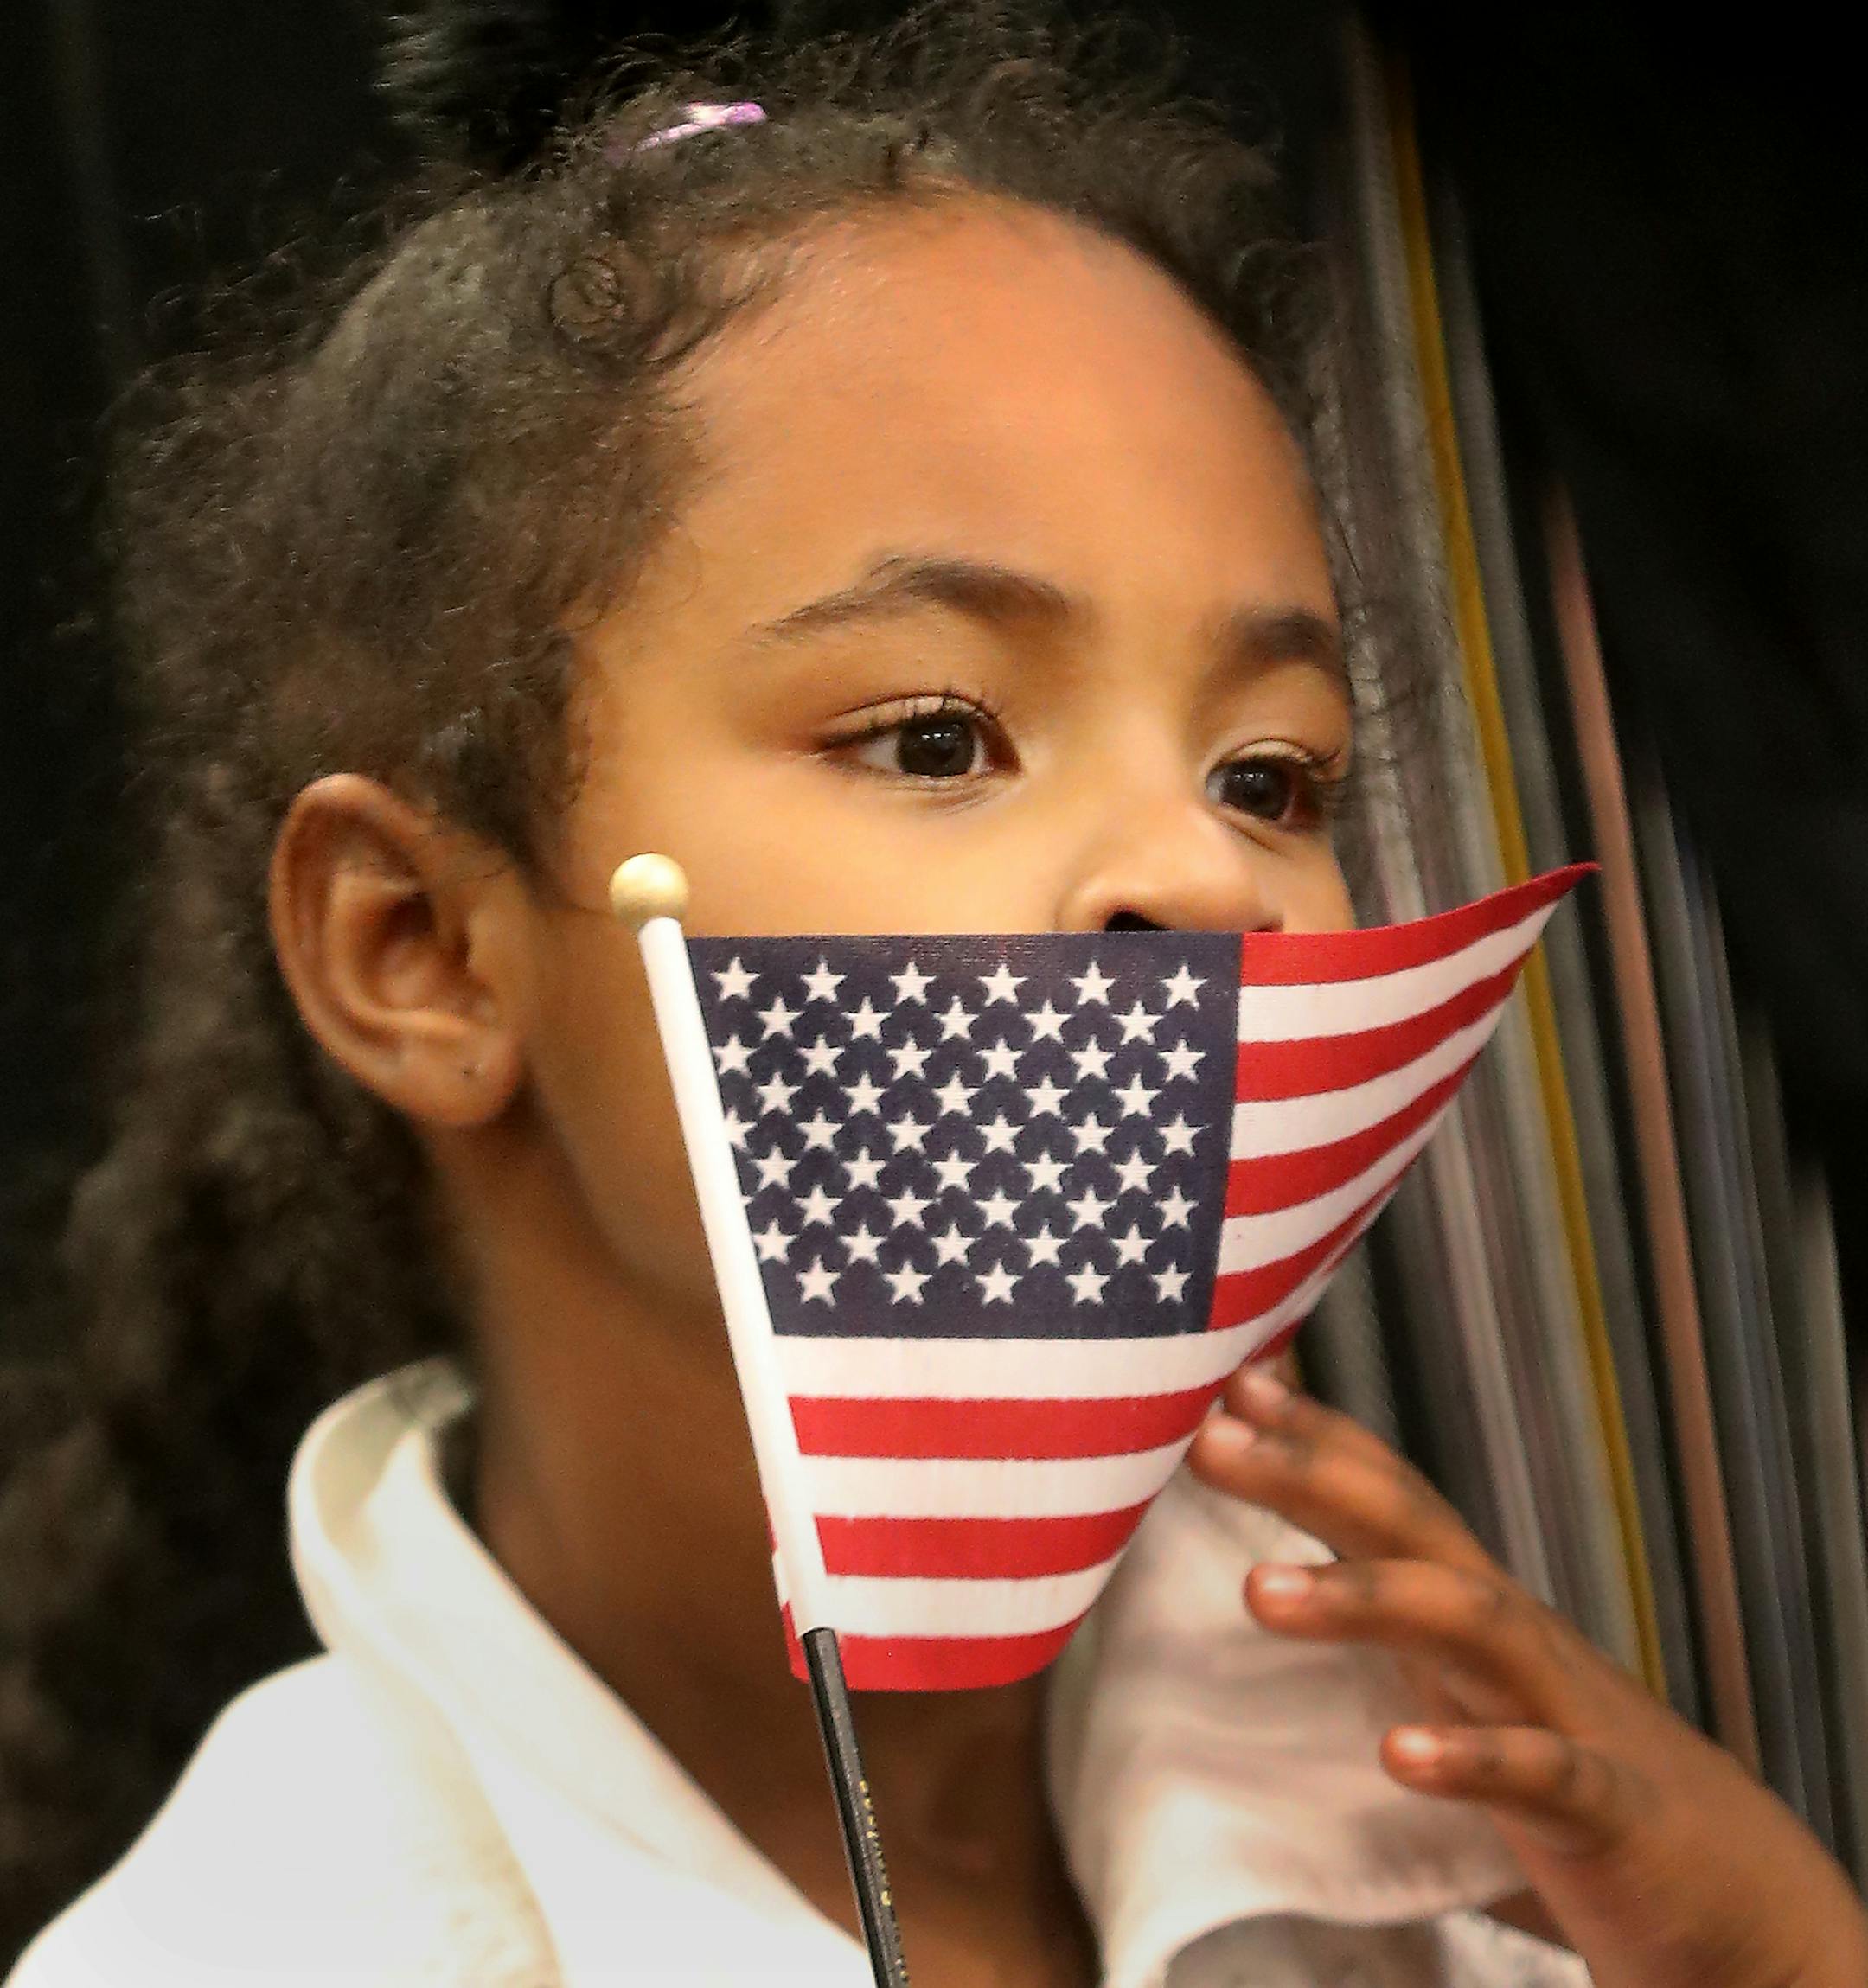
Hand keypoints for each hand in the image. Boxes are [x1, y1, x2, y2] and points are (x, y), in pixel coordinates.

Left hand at [1186, 1367, 1867, 1987]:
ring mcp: (1561, 1712)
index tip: (1223, 1380)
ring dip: (1362, 1597)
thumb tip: (1256, 1582)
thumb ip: (1377, 1629)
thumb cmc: (1558, 1770)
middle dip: (1308, 1474)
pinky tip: (1402, 1752)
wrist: (1728, 1890)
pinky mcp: (1606, 1813)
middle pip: (1409, 1526)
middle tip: (1206, 1439)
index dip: (1310, 1434)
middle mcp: (1509, 1637)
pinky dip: (1476, 1757)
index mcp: (1465, 1605)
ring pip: (1470, 1625)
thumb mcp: (1454, 1686)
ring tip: (1256, 1589)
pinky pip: (1544, 1774)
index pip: (1384, 1495)